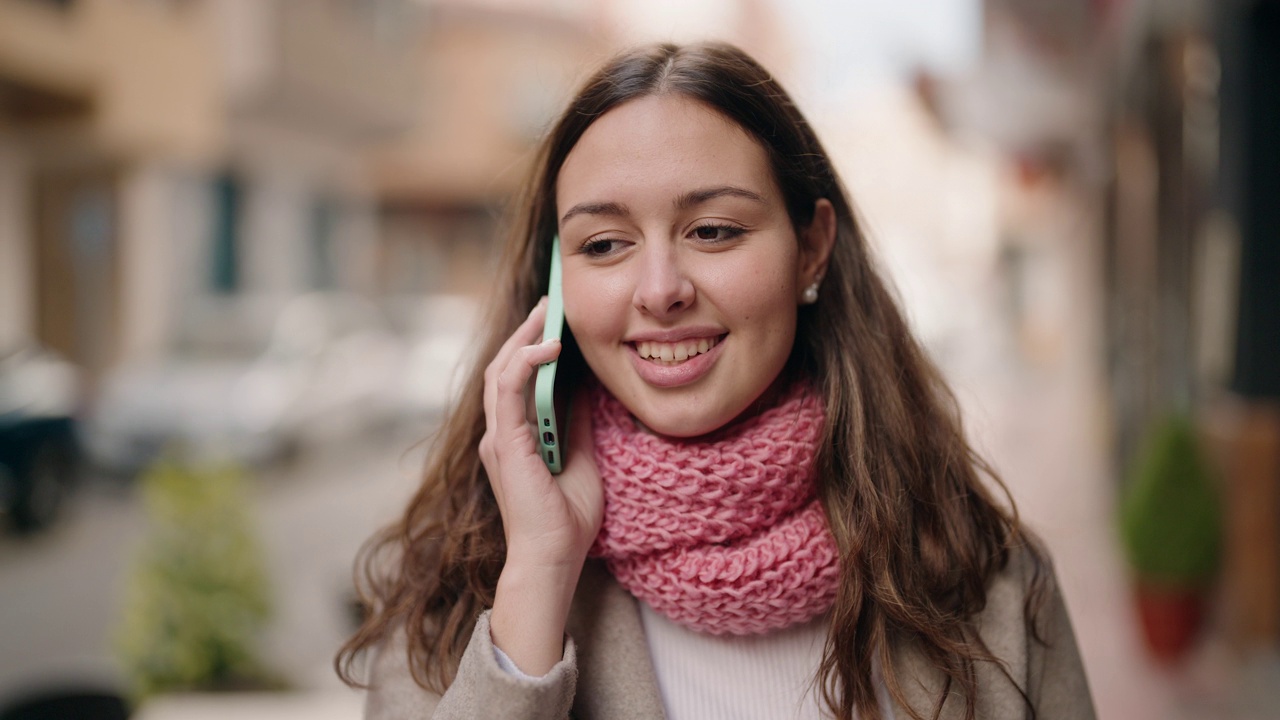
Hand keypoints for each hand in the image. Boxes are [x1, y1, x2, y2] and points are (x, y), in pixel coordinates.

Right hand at [480, 298, 602, 674]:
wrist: (555, 558)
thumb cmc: (567, 518)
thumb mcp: (581, 456)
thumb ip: (577, 421)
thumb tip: (587, 386)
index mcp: (514, 437)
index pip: (516, 380)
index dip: (530, 346)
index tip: (553, 320)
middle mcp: (500, 434)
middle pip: (503, 368)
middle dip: (525, 331)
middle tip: (549, 302)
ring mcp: (498, 438)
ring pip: (500, 371)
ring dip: (523, 338)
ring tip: (547, 312)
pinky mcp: (505, 444)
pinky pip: (509, 391)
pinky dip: (526, 363)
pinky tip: (549, 346)